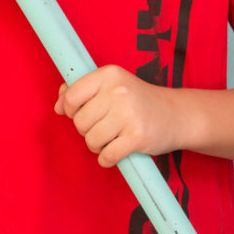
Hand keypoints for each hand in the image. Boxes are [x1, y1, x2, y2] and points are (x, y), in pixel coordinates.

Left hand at [54, 65, 178, 167]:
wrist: (176, 114)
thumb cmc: (137, 100)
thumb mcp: (111, 86)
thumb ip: (81, 90)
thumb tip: (57, 105)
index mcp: (109, 74)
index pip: (72, 95)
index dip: (70, 109)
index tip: (81, 112)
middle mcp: (118, 91)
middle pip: (80, 122)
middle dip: (87, 130)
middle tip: (104, 126)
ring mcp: (128, 114)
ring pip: (91, 140)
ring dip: (98, 145)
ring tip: (112, 137)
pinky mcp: (137, 137)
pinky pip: (106, 156)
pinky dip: (107, 159)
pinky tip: (117, 151)